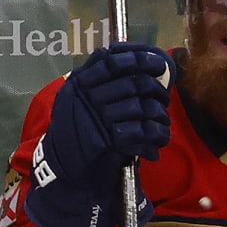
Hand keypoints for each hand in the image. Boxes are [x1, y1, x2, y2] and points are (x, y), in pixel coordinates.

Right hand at [23, 42, 170, 226]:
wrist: (63, 168)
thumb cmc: (76, 131)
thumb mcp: (78, 100)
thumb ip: (98, 81)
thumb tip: (135, 60)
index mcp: (78, 83)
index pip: (111, 60)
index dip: (138, 58)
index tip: (158, 63)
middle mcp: (85, 97)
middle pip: (132, 84)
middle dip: (156, 91)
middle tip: (163, 100)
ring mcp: (95, 119)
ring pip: (141, 108)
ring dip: (159, 116)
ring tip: (161, 123)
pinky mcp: (106, 141)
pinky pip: (141, 133)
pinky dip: (154, 137)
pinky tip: (156, 143)